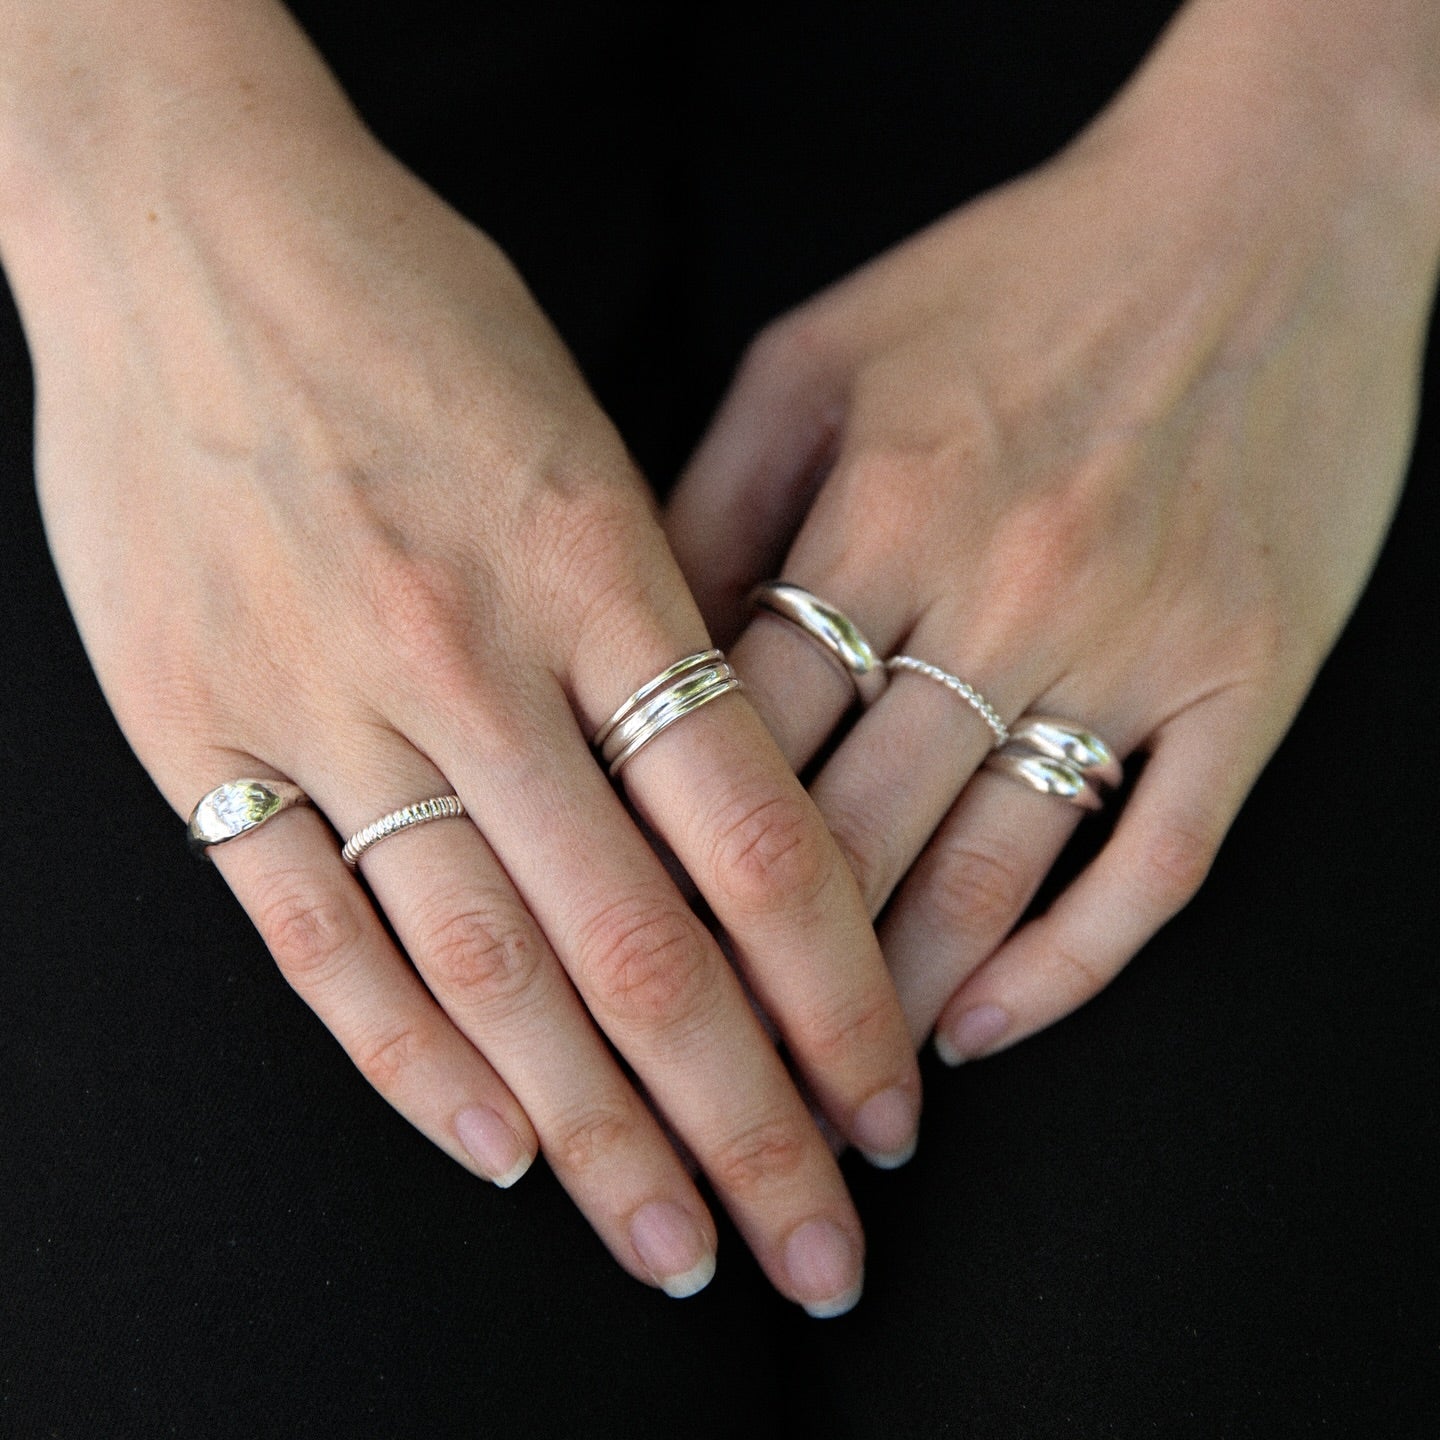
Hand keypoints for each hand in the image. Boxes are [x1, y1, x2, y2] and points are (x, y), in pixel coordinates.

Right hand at [0, 0, 918, 1312]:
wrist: (193, 228)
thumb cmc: (417, 309)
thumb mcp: (587, 432)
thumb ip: (661, 618)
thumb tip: (740, 802)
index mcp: (597, 571)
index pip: (755, 845)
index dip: (836, 999)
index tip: (891, 1104)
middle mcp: (471, 661)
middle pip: (642, 949)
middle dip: (746, 1122)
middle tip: (819, 1246)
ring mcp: (323, 705)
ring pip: (487, 976)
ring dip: (596, 1135)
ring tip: (675, 1244)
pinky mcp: (200, 733)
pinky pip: (315, 937)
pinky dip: (408, 1059)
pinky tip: (494, 1148)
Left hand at [666, 0, 1439, 1059]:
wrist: (1262, 212)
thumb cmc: (1021, 275)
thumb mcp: (820, 351)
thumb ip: (711, 500)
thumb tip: (633, 656)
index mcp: (878, 508)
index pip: (743, 738)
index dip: (672, 868)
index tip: (627, 958)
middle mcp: (1001, 589)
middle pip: (855, 830)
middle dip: (771, 979)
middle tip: (714, 1081)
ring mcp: (1133, 645)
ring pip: (991, 871)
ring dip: (901, 1001)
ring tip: (837, 1100)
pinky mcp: (1246, 679)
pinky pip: (1157, 861)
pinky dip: (1070, 963)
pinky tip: (989, 1023)